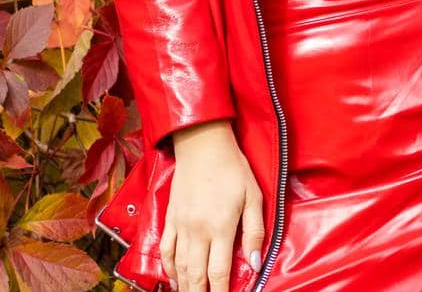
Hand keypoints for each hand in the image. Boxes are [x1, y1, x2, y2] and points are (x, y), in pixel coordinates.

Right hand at [164, 121, 264, 291]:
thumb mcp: (254, 196)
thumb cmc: (232, 168)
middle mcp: (198, 231)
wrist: (202, 143)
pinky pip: (166, 249)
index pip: (219, 273)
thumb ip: (255, 232)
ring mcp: (181, 225)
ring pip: (179, 267)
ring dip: (185, 286)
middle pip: (196, 275)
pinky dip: (169, 268)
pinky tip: (175, 278)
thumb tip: (255, 262)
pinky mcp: (170, 217)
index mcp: (220, 227)